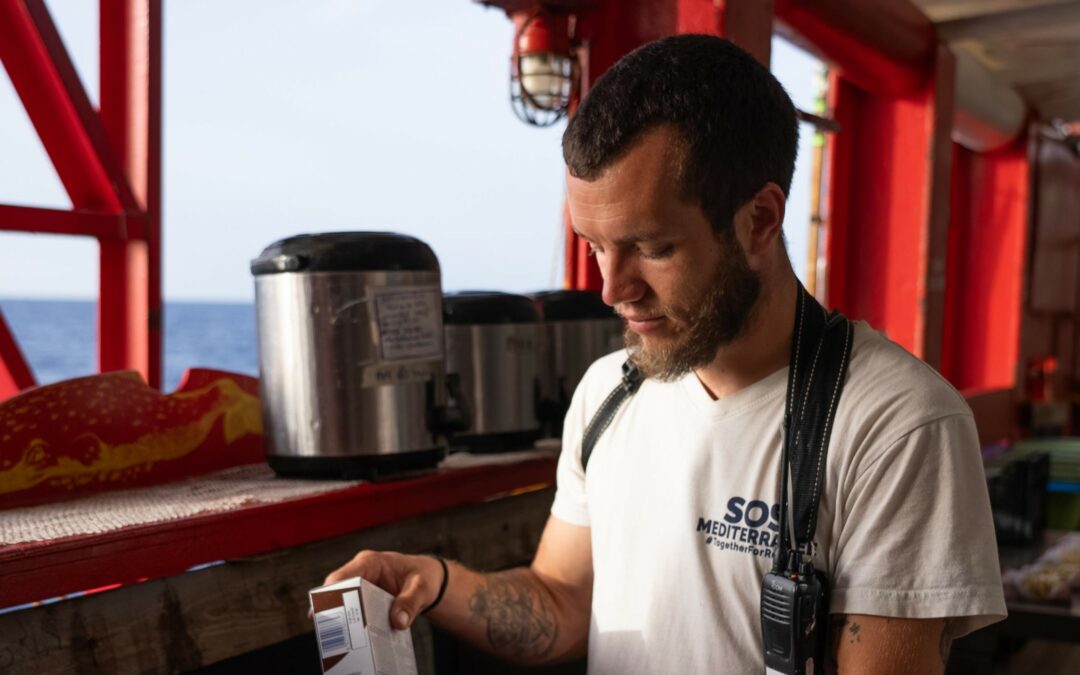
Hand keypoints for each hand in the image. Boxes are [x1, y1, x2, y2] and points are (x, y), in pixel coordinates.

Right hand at [322, 551, 444, 629]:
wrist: (428, 581)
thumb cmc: (424, 577)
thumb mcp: (422, 588)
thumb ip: (410, 602)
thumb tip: (398, 621)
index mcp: (370, 562)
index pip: (343, 575)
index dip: (329, 593)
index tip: (321, 610)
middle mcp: (360, 573)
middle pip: (335, 591)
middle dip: (330, 610)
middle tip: (328, 630)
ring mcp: (360, 587)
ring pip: (340, 603)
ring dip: (339, 619)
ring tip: (337, 637)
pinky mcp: (363, 600)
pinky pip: (351, 612)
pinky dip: (350, 624)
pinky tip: (350, 639)